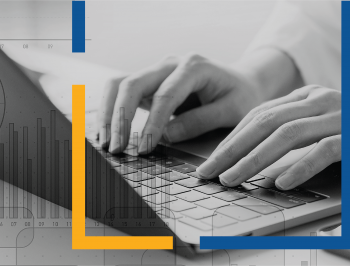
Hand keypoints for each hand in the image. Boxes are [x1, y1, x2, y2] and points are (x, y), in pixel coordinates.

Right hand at [97, 54, 265, 153]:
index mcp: (193, 66)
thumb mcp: (232, 111)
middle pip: (133, 84)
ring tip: (107, 143)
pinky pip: (121, 91)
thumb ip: (200, 121)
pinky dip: (110, 110)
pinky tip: (107, 133)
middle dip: (121, 118)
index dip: (152, 123)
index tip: (145, 148)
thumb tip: (166, 136)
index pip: (164, 95)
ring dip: (109, 113)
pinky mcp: (149, 83)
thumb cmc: (240, 96)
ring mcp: (157, 71)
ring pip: (120, 84)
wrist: (243, 82)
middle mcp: (170, 64)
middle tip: (118, 149)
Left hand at [195, 85, 349, 189]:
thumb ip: (295, 135)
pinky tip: (280, 183)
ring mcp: (340, 115)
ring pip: (287, 135)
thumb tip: (253, 163)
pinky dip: (299, 168)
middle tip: (211, 173)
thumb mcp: (325, 128)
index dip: (231, 139)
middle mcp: (320, 100)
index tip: (210, 162)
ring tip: (235, 180)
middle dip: (233, 150)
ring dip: (255, 160)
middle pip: (265, 123)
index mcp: (307, 97)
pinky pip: (323, 150)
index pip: (258, 115)